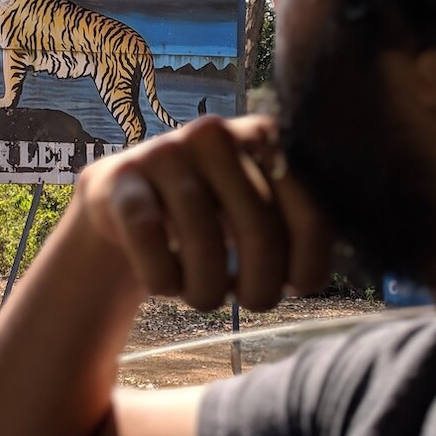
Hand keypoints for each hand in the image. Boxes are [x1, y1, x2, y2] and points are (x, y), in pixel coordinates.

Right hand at [76, 115, 331, 311]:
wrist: (127, 203)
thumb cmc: (212, 216)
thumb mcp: (259, 208)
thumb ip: (300, 222)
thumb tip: (315, 272)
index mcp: (265, 136)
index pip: (311, 213)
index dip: (309, 267)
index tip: (295, 289)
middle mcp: (216, 133)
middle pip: (260, 231)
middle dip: (259, 288)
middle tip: (249, 302)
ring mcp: (165, 151)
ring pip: (202, 240)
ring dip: (206, 291)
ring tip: (203, 297)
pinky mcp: (120, 177)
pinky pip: (149, 240)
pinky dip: (162, 278)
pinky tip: (166, 284)